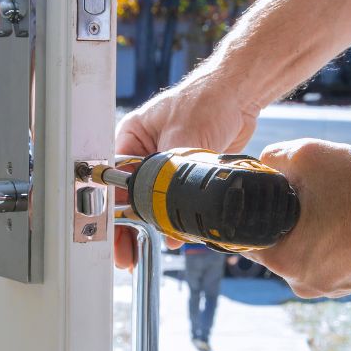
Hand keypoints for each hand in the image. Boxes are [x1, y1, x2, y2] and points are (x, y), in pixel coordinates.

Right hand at [113, 75, 259, 267]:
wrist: (240, 95)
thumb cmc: (207, 99)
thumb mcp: (183, 139)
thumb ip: (175, 181)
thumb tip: (170, 220)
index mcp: (130, 139)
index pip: (112, 181)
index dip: (110, 212)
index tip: (111, 236)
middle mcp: (143, 153)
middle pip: (129, 198)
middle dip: (128, 227)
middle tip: (128, 255)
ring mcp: (164, 164)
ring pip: (152, 203)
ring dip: (152, 225)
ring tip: (147, 250)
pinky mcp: (185, 174)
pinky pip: (174, 201)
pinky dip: (174, 217)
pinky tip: (175, 233)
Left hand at [250, 139, 350, 297]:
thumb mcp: (306, 156)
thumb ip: (272, 159)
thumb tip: (263, 164)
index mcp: (285, 261)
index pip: (248, 239)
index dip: (253, 214)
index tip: (268, 197)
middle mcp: (306, 283)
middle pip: (280, 247)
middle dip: (289, 221)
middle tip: (311, 195)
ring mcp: (334, 288)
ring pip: (309, 254)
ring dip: (316, 231)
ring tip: (339, 206)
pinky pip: (335, 260)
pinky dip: (339, 241)